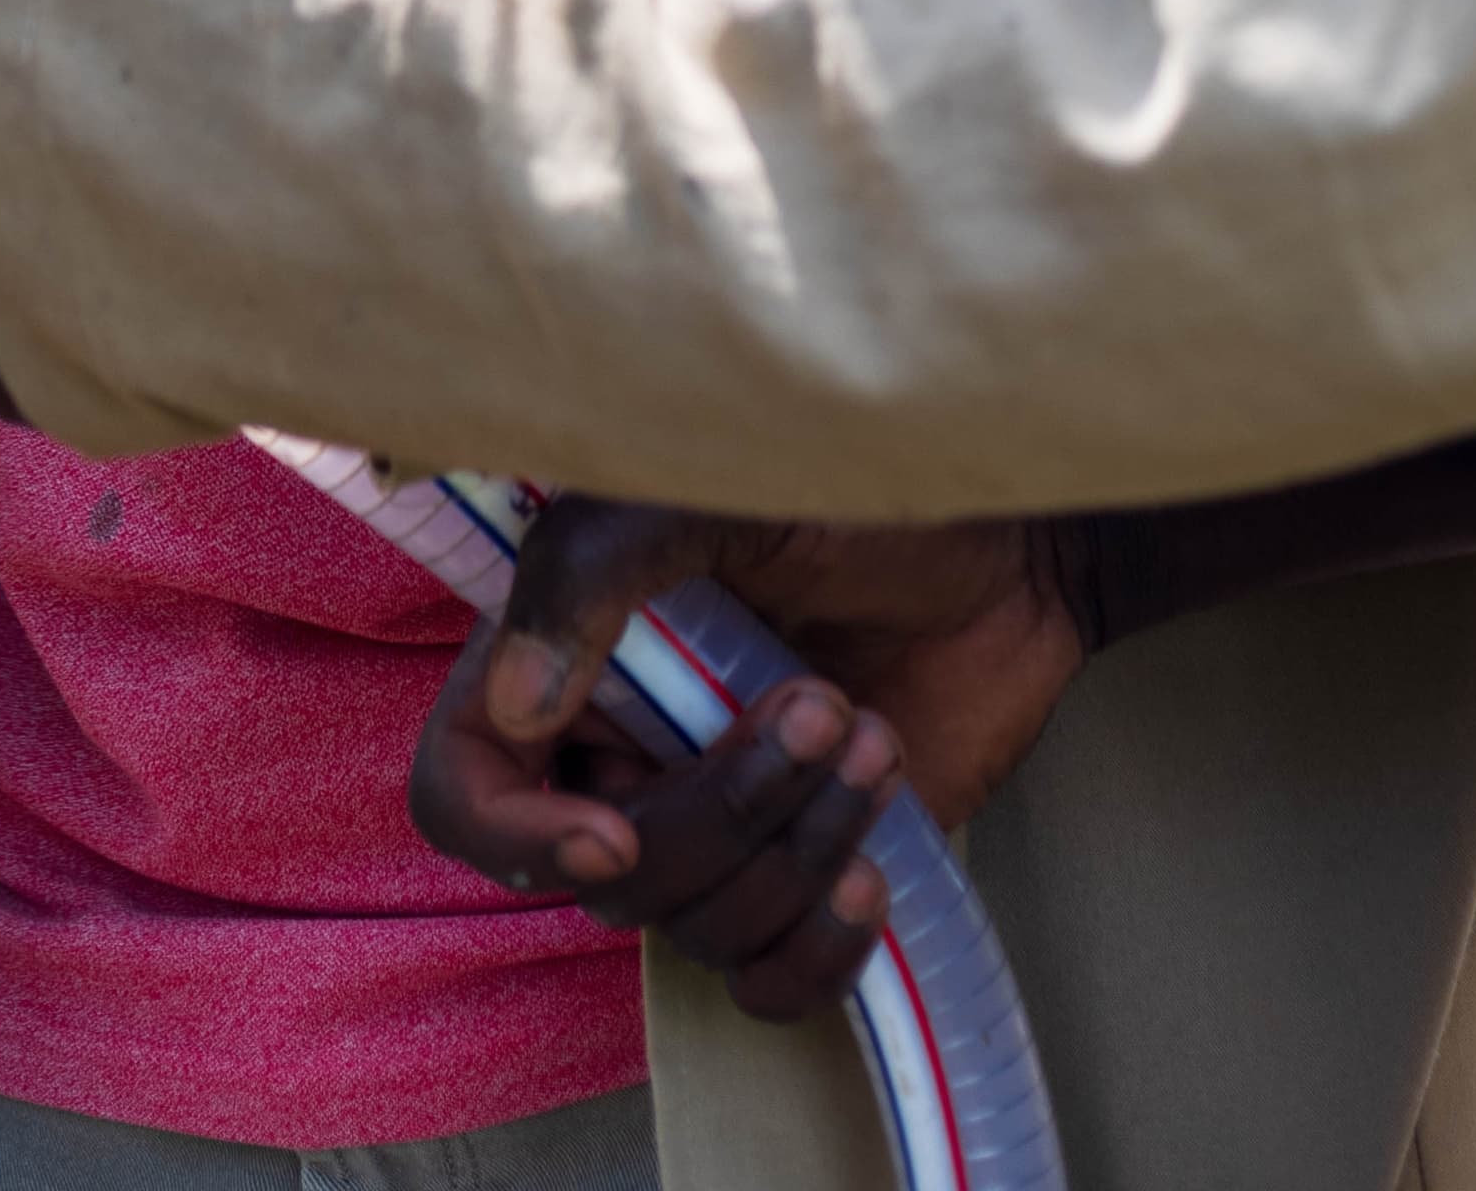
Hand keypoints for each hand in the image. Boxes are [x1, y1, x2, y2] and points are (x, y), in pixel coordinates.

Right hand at [411, 497, 1085, 1015]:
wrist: (1009, 551)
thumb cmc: (858, 492)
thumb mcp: (715, 488)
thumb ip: (595, 567)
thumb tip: (513, 704)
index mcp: (571, 658)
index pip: (466, 788)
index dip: (516, 832)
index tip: (613, 829)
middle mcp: (625, 753)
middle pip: (605, 874)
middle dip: (721, 810)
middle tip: (820, 706)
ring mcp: (715, 827)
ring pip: (696, 928)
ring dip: (796, 852)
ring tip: (873, 741)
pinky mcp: (801, 884)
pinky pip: (767, 987)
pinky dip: (818, 953)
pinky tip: (875, 873)